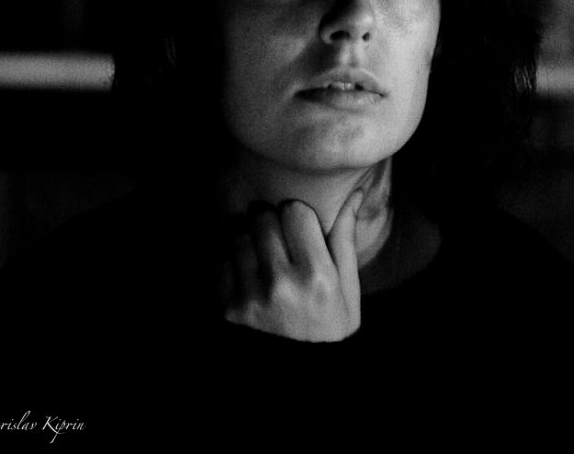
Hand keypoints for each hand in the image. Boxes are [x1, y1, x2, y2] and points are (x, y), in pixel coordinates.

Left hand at [222, 189, 362, 341]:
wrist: (300, 380)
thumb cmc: (329, 330)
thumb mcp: (348, 291)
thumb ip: (345, 239)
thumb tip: (354, 194)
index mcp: (317, 276)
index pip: (294, 211)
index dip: (297, 216)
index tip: (300, 228)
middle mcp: (281, 284)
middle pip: (262, 218)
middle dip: (270, 222)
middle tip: (277, 239)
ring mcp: (250, 296)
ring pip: (237, 235)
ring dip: (247, 238)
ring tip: (259, 253)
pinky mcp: (227, 308)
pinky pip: (218, 260)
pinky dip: (228, 259)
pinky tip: (243, 271)